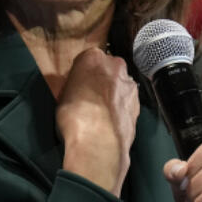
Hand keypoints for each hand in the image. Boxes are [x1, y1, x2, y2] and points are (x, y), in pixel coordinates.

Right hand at [56, 48, 138, 195]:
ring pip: (119, 86)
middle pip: (107, 70)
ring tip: (101, 115)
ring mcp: (130, 85)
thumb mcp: (62, 96)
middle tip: (89, 99)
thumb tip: (77, 90)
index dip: (81, 74)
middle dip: (101, 81)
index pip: (86, 60)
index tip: (77, 86)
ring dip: (113, 95)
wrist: (99, 143)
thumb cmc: (74, 116)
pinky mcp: (139, 105)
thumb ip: (74, 86)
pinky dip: (120, 109)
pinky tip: (110, 123)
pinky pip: (126, 103)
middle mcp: (116, 66)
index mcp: (93, 57)